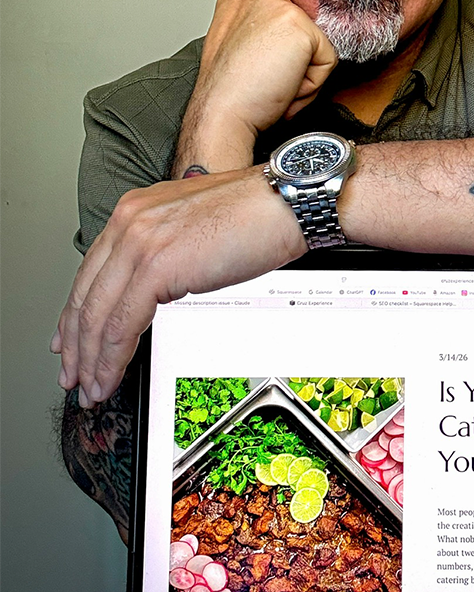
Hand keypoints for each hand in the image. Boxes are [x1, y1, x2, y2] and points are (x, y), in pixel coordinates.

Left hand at [52, 168, 304, 407]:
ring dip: (90, 360)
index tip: (72, 340)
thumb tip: (156, 286)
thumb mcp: (194, 226)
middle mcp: (129, 223)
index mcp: (135, 211)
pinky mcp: (155, 267)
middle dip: (75, 345)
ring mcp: (139, 243)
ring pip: (96, 315)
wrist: (284, 204)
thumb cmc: (256, 214)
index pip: (91, 271)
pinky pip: (120, 325)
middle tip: (73, 375)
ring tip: (91, 387)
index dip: (75, 313)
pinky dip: (110, 358)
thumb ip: (166, 249)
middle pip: (84, 295)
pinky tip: (109, 375)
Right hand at [191, 0, 338, 150]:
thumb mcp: (235, 44)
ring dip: (302, 75)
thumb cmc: (228, 91)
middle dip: (292, 61)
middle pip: (302, 31)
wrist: (221, 111)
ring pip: (316, 46)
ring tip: (272, 83)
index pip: (286, 18)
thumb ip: (259, 30)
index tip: (262, 68)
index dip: (281, 50)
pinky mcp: (299, 27)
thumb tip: (283, 39)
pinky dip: (311, 84)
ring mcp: (280, 6)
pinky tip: (282, 86)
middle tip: (265, 78)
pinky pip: (327, 61)